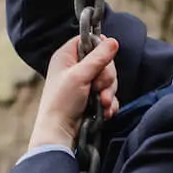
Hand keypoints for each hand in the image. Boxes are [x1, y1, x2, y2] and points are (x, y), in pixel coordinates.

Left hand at [28, 35, 119, 151]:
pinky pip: (108, 94)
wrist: (59, 132)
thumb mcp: (80, 76)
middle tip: (99, 87)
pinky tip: (105, 111)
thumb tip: (113, 41)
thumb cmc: (62, 101)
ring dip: (108, 91)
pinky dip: (109, 103)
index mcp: (67, 56)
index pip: (88, 40)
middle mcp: (75, 67)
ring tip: (102, 103)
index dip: (99, 47)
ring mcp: (85, 83)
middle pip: (103, 60)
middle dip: (106, 76)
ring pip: (108, 79)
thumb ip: (98, 58)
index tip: (104, 58)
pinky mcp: (92, 98)